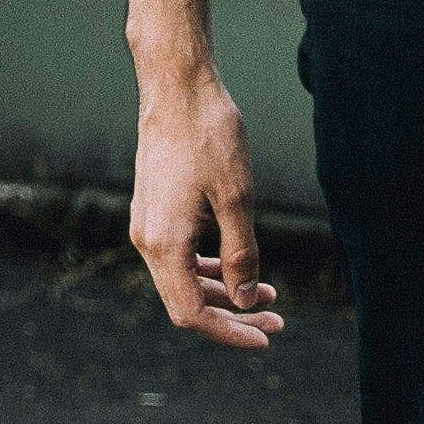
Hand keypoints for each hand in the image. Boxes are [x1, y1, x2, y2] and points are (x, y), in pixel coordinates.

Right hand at [126, 66, 283, 347]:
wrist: (177, 87)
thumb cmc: (209, 136)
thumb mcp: (237, 199)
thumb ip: (241, 254)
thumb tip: (247, 299)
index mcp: (165, 243)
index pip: (192, 313)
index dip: (230, 332)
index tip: (266, 335)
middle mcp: (147, 240)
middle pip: (186, 303)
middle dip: (232, 316)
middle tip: (276, 320)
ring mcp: (146, 225)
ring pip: (182, 281)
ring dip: (223, 293)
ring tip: (269, 294)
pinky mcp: (153, 211)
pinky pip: (178, 257)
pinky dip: (207, 268)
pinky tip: (236, 268)